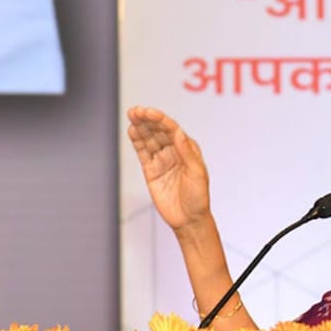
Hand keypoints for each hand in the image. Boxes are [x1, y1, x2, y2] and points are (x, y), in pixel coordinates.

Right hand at [126, 106, 211, 232]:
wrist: (189, 219)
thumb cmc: (198, 197)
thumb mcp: (197, 174)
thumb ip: (187, 153)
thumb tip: (179, 133)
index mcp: (188, 149)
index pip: (172, 130)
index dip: (160, 119)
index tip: (149, 112)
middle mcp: (174, 152)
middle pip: (158, 131)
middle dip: (147, 120)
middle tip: (136, 110)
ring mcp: (162, 160)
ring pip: (149, 140)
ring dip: (140, 127)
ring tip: (131, 115)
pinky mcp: (151, 171)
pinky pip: (143, 153)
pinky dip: (137, 142)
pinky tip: (132, 131)